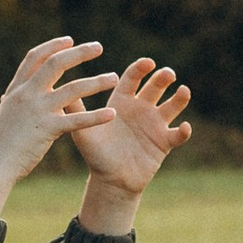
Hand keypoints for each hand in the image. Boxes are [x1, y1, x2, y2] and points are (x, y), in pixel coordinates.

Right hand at [0, 37, 114, 223]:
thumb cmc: (0, 144)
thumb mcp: (7, 115)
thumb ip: (15, 102)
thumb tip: (14, 95)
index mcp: (17, 90)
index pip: (35, 58)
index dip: (53, 46)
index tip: (69, 40)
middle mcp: (27, 95)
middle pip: (56, 64)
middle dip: (79, 53)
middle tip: (98, 47)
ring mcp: (38, 110)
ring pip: (73, 89)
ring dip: (96, 81)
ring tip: (114, 77)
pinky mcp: (48, 129)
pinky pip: (77, 120)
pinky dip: (96, 116)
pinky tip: (112, 114)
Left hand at [74, 55, 193, 233]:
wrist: (110, 180)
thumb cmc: (95, 154)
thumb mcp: (82, 131)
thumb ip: (74, 111)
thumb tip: (57, 89)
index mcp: (122, 101)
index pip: (133, 78)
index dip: (141, 69)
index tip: (148, 63)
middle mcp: (141, 108)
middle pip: (156, 87)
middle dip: (163, 78)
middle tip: (167, 73)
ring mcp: (155, 124)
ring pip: (172, 105)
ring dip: (180, 98)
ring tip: (183, 91)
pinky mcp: (164, 142)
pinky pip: (178, 134)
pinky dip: (184, 131)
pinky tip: (185, 127)